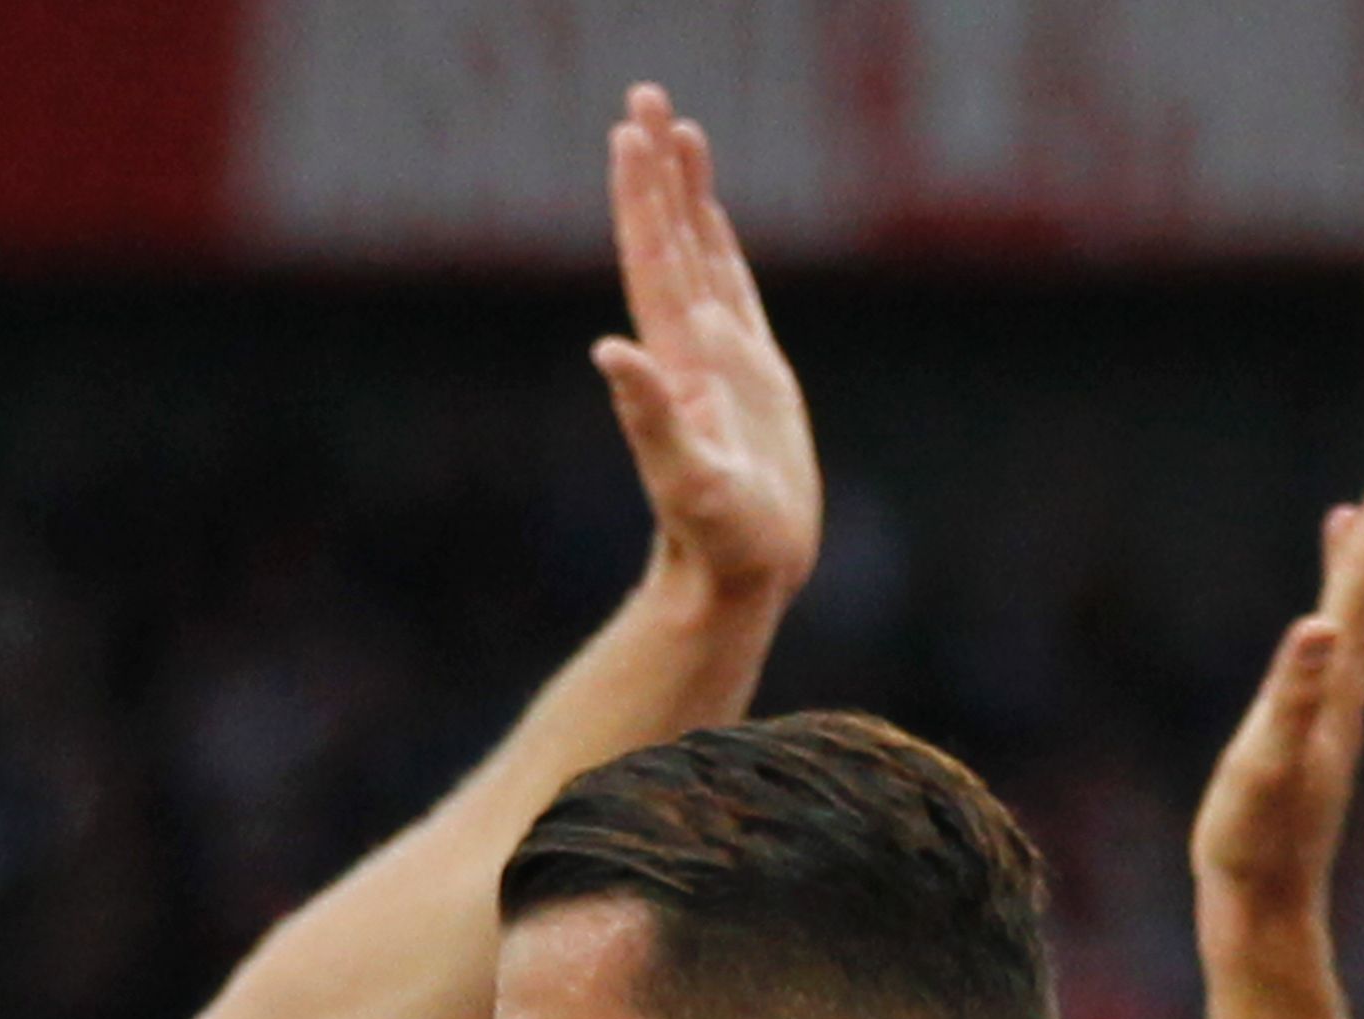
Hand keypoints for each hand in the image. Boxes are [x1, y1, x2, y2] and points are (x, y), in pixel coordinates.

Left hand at [597, 86, 816, 614]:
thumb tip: (610, 352)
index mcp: (677, 361)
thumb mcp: (685, 482)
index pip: (653, 258)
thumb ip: (647, 419)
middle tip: (644, 93)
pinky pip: (735, 290)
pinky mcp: (754, 377)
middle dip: (656, 167)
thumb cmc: (718, 544)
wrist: (740, 579)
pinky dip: (722, 242)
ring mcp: (721, 358)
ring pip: (701, 253)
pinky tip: (713, 213)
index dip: (641, 196)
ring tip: (676, 127)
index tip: (629, 132)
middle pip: (670, 237)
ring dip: (685, 191)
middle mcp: (691, 348)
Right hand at [1192, 424, 1363, 920]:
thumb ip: (1293, 697)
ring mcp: (1323, 697)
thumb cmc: (1256, 841)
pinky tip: (1332, 579)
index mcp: (1334, 674)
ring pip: (1352, 600)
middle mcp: (1337, 676)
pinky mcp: (1303, 720)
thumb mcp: (1270, 765)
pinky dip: (1332, 591)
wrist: (1260, 900)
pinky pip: (1325, 639)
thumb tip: (1321, 627)